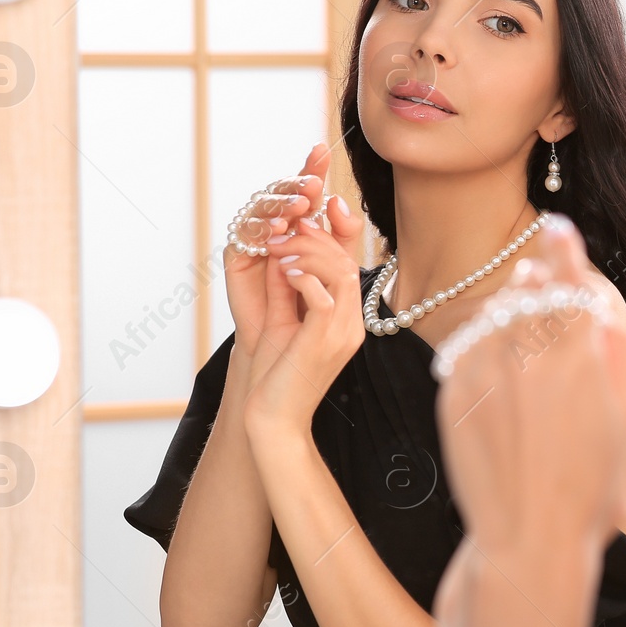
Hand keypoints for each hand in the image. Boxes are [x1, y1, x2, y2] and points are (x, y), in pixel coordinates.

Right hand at [223, 142, 328, 355]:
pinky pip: (245, 234)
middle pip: (282, 191)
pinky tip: (277, 228)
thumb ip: (343, 234)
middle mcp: (275, 222)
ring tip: (299, 206)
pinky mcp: (238, 254)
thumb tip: (337, 200)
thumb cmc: (314, 299)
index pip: (305, 187)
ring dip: (280, 204)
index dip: (312, 168)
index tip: (322, 151)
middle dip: (296, 184)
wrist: (289, 339)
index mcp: (301, 220)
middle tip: (312, 185)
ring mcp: (255, 236)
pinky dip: (261, 228)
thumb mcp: (337, 263)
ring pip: (262, 207)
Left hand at [241, 167, 367, 435]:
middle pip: (347, 260)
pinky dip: (305, 275)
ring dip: (308, 250)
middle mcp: (351, 323)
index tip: (321, 204)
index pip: (352, 262)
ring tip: (280, 249)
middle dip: (314, 235)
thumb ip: (290, 289)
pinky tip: (285, 271)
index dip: (340, 228)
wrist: (273, 422)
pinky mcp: (326, 341)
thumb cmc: (276, 377)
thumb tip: (286, 250)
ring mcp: (343, 332)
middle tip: (284, 229)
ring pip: (341, 271)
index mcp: (346, 318)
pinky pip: (326, 295)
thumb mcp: (285, 324)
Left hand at [432, 214, 625, 563]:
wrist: (527, 541)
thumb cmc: (587, 493)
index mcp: (582, 361)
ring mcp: (488, 374)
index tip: (556, 227)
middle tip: (533, 274)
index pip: (570, 283)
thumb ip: (618, 364)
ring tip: (513, 330)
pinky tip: (491, 370)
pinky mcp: (453, 395)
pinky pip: (464, 351)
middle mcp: (533, 358)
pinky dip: (478, 349)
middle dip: (533, 279)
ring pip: (492, 319)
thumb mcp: (623, 426)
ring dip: (504, 313)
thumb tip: (612, 318)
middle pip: (528, 294)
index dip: (564, 250)